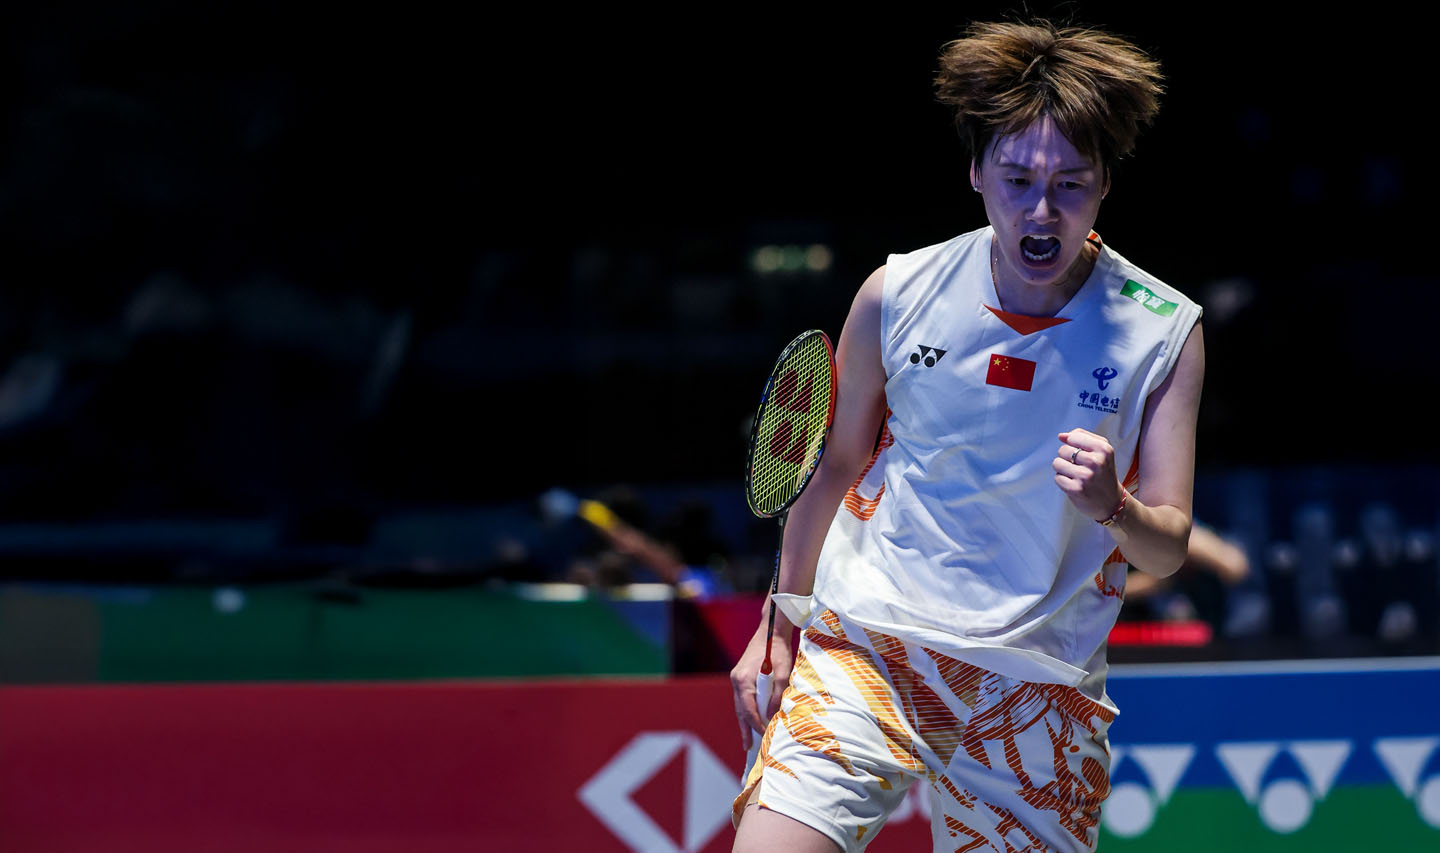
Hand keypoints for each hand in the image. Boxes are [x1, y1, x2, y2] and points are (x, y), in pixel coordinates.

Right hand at [730, 623, 792, 751]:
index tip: (765, 736)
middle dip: (745, 729)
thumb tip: (772, 714)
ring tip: (747, 739)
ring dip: (744, 721)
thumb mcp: (782, 673)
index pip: (748, 710)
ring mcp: (736, 677)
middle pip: (740, 710)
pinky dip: (745, 710)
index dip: (756, 725)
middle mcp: (736, 680)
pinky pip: (741, 698)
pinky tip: (749, 719)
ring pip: (739, 705)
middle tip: (748, 747)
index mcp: (744, 680)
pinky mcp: (740, 675)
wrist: (770, 631)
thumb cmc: (778, 650)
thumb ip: (776, 695)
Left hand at [1054, 428, 1122, 521]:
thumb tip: (1061, 436)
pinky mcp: (1077, 489)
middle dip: (1066, 457)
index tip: (1080, 453)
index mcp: (1104, 449)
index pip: (1073, 437)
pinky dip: (1062, 481)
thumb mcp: (1101, 451)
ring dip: (1062, 469)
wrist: (1112, 502)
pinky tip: (1075, 484)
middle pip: (1063, 450)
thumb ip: (1081, 437)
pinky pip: (1057, 478)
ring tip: (1076, 475)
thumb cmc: (1103, 473)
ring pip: (1057, 463)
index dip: (1072, 444)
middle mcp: (1097, 462)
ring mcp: (1086, 476)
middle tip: (1079, 467)